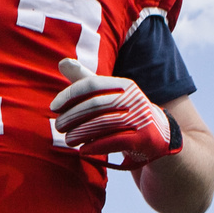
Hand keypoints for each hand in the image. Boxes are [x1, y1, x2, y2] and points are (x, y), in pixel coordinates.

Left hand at [50, 58, 179, 167]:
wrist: (159, 137)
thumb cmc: (126, 113)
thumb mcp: (109, 95)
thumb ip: (85, 80)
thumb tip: (62, 62)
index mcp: (124, 85)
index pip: (91, 84)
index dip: (70, 94)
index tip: (54, 107)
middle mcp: (134, 98)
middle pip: (95, 104)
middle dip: (72, 116)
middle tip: (58, 126)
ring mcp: (141, 118)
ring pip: (104, 124)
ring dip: (80, 133)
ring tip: (67, 139)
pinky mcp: (144, 138)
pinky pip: (115, 141)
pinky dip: (96, 146)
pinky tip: (82, 150)